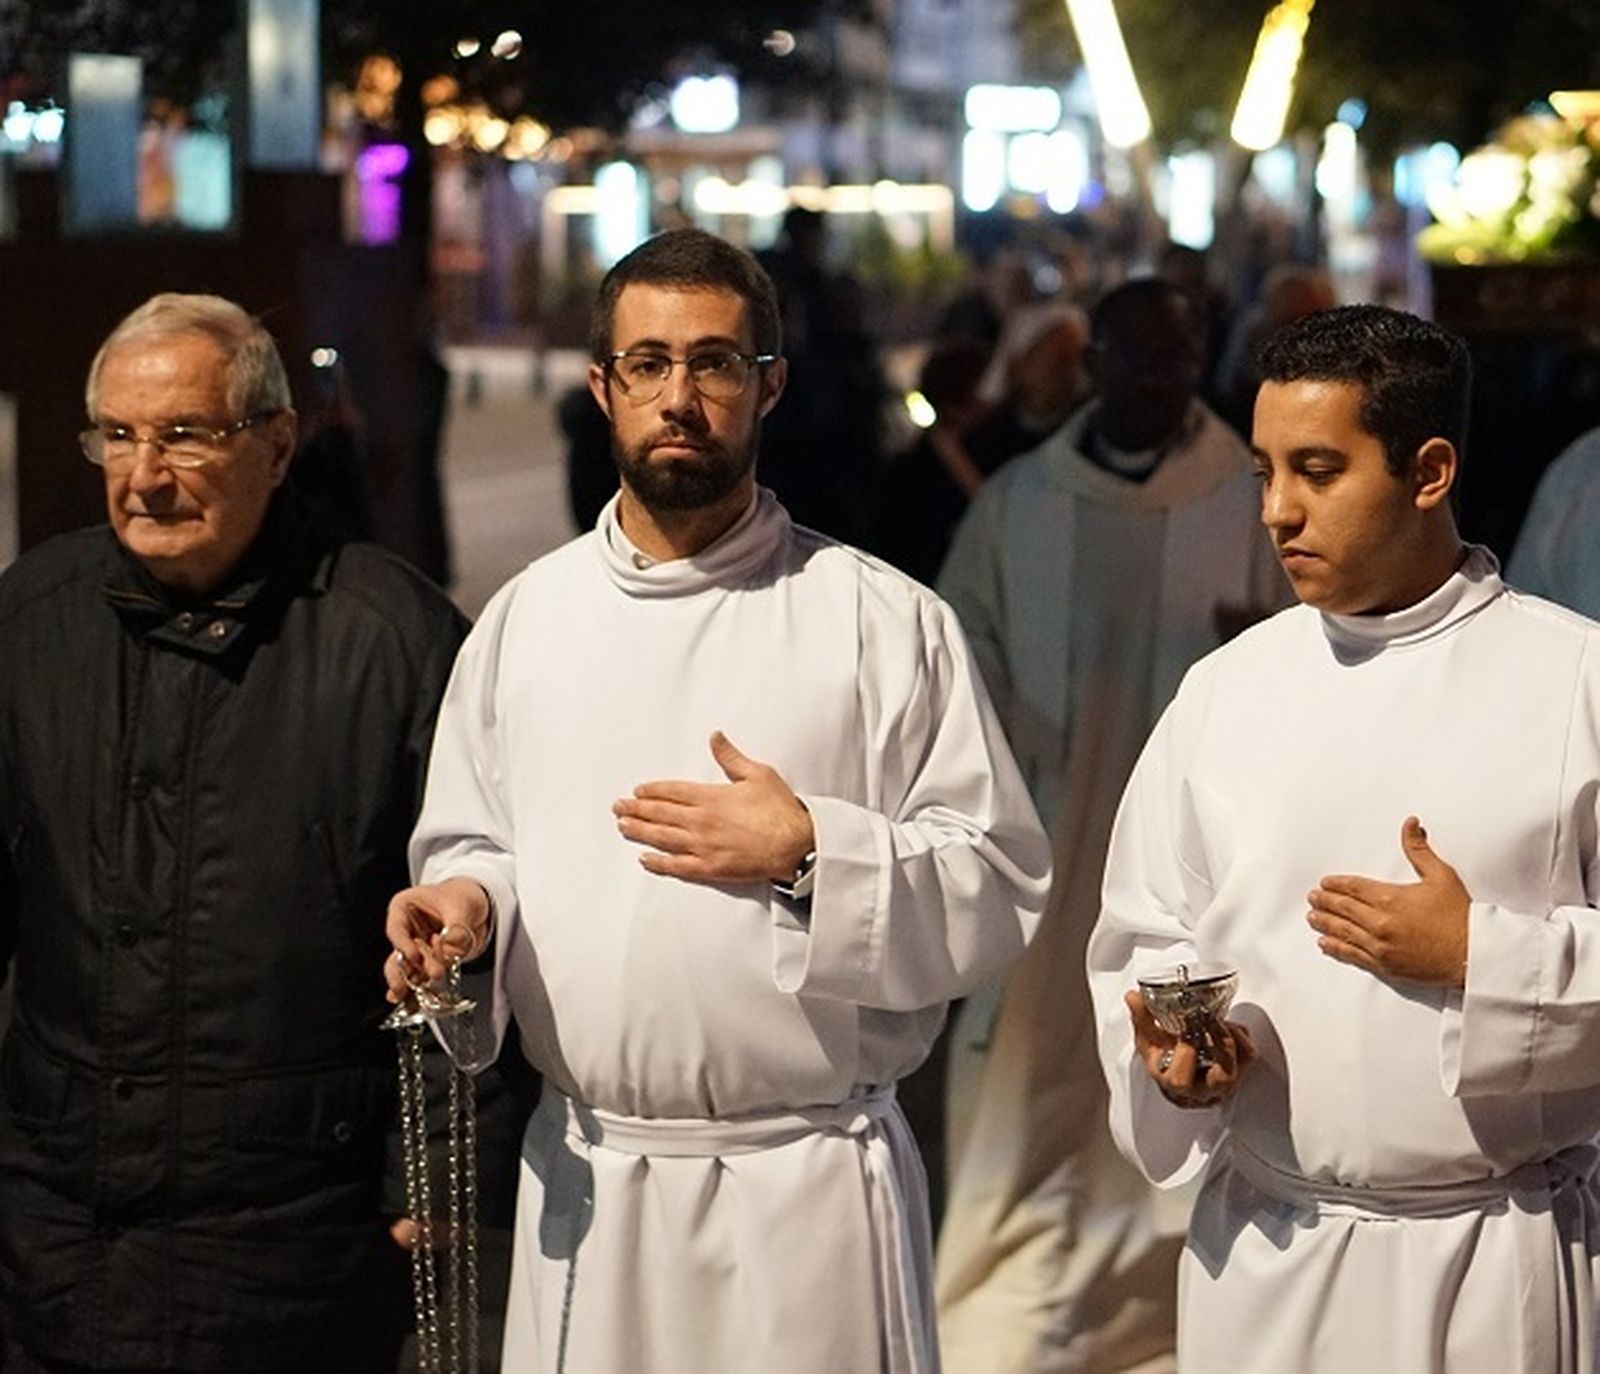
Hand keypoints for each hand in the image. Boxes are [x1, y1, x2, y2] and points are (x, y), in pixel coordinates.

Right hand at [384, 877, 489, 1001]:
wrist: (480, 904)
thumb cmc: (462, 895)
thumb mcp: (461, 905)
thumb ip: (456, 929)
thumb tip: (450, 952)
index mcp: (404, 907)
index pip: (397, 928)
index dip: (403, 944)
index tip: (414, 956)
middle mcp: (407, 929)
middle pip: (398, 952)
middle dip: (405, 970)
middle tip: (413, 983)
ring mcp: (417, 946)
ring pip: (407, 968)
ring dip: (412, 982)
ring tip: (413, 995)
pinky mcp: (429, 961)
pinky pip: (422, 976)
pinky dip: (420, 989)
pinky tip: (415, 1001)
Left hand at [613, 731, 814, 884]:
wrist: (795, 845)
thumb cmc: (780, 811)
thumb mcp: (758, 774)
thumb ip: (731, 757)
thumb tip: (715, 737)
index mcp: (710, 797)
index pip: (672, 791)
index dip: (652, 791)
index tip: (638, 791)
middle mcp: (701, 821)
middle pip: (660, 814)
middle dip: (636, 810)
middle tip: (618, 808)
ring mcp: (703, 846)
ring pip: (662, 838)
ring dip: (640, 832)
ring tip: (623, 827)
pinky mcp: (710, 868)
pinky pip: (676, 866)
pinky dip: (658, 863)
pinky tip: (645, 859)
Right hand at [1125, 989, 1255, 1109]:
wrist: (1179, 1072)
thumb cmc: (1164, 1060)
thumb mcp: (1149, 1041)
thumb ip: (1143, 1018)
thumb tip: (1133, 997)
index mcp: (1175, 1085)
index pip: (1181, 1080)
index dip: (1186, 1052)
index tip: (1184, 1028)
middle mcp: (1202, 1091)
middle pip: (1222, 1079)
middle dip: (1220, 1044)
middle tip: (1209, 1020)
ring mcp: (1222, 1085)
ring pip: (1241, 1066)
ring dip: (1232, 1038)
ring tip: (1218, 1019)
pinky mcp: (1239, 1073)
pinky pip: (1249, 1056)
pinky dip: (1241, 1036)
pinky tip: (1226, 1025)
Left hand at [1307, 816, 1469, 986]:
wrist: (1474, 954)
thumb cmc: (1460, 916)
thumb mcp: (1441, 876)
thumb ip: (1419, 850)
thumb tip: (1410, 824)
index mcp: (1390, 898)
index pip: (1353, 887)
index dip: (1336, 884)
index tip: (1325, 883)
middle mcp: (1380, 922)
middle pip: (1343, 909)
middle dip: (1325, 901)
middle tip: (1312, 897)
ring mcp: (1380, 946)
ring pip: (1343, 932)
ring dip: (1324, 923)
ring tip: (1312, 917)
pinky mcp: (1385, 965)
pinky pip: (1353, 955)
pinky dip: (1336, 948)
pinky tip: (1325, 944)